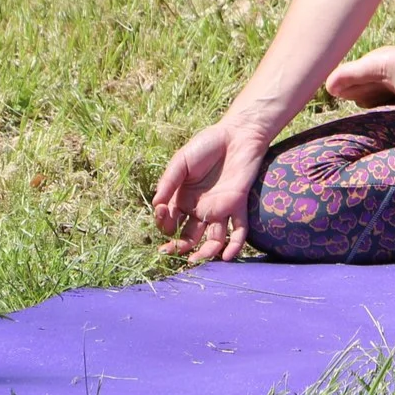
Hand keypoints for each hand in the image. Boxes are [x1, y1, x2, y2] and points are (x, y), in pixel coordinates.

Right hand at [151, 121, 271, 261]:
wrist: (237, 134)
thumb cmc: (206, 144)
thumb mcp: (181, 161)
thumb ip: (169, 181)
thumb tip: (156, 204)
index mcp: (183, 198)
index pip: (170, 220)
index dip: (163, 223)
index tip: (161, 214)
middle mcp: (200, 209)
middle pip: (189, 236)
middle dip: (178, 247)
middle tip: (169, 252)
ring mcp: (220, 209)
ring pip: (213, 240)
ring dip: (204, 253)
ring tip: (195, 260)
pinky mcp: (238, 206)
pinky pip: (239, 231)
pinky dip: (234, 246)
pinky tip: (226, 256)